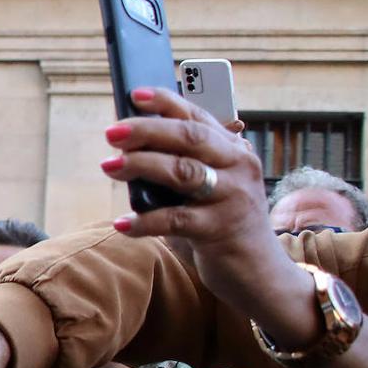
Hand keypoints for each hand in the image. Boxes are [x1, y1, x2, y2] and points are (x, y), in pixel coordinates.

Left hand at [99, 87, 316, 341]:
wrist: (260, 273)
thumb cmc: (221, 224)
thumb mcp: (208, 188)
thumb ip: (180, 166)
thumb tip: (126, 148)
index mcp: (234, 150)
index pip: (199, 116)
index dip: (167, 102)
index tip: (135, 94)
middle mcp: (238, 167)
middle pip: (190, 138)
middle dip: (148, 130)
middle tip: (112, 132)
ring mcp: (232, 198)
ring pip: (183, 172)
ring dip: (142, 165)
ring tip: (108, 165)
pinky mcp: (221, 231)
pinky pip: (176, 220)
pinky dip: (145, 220)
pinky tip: (122, 222)